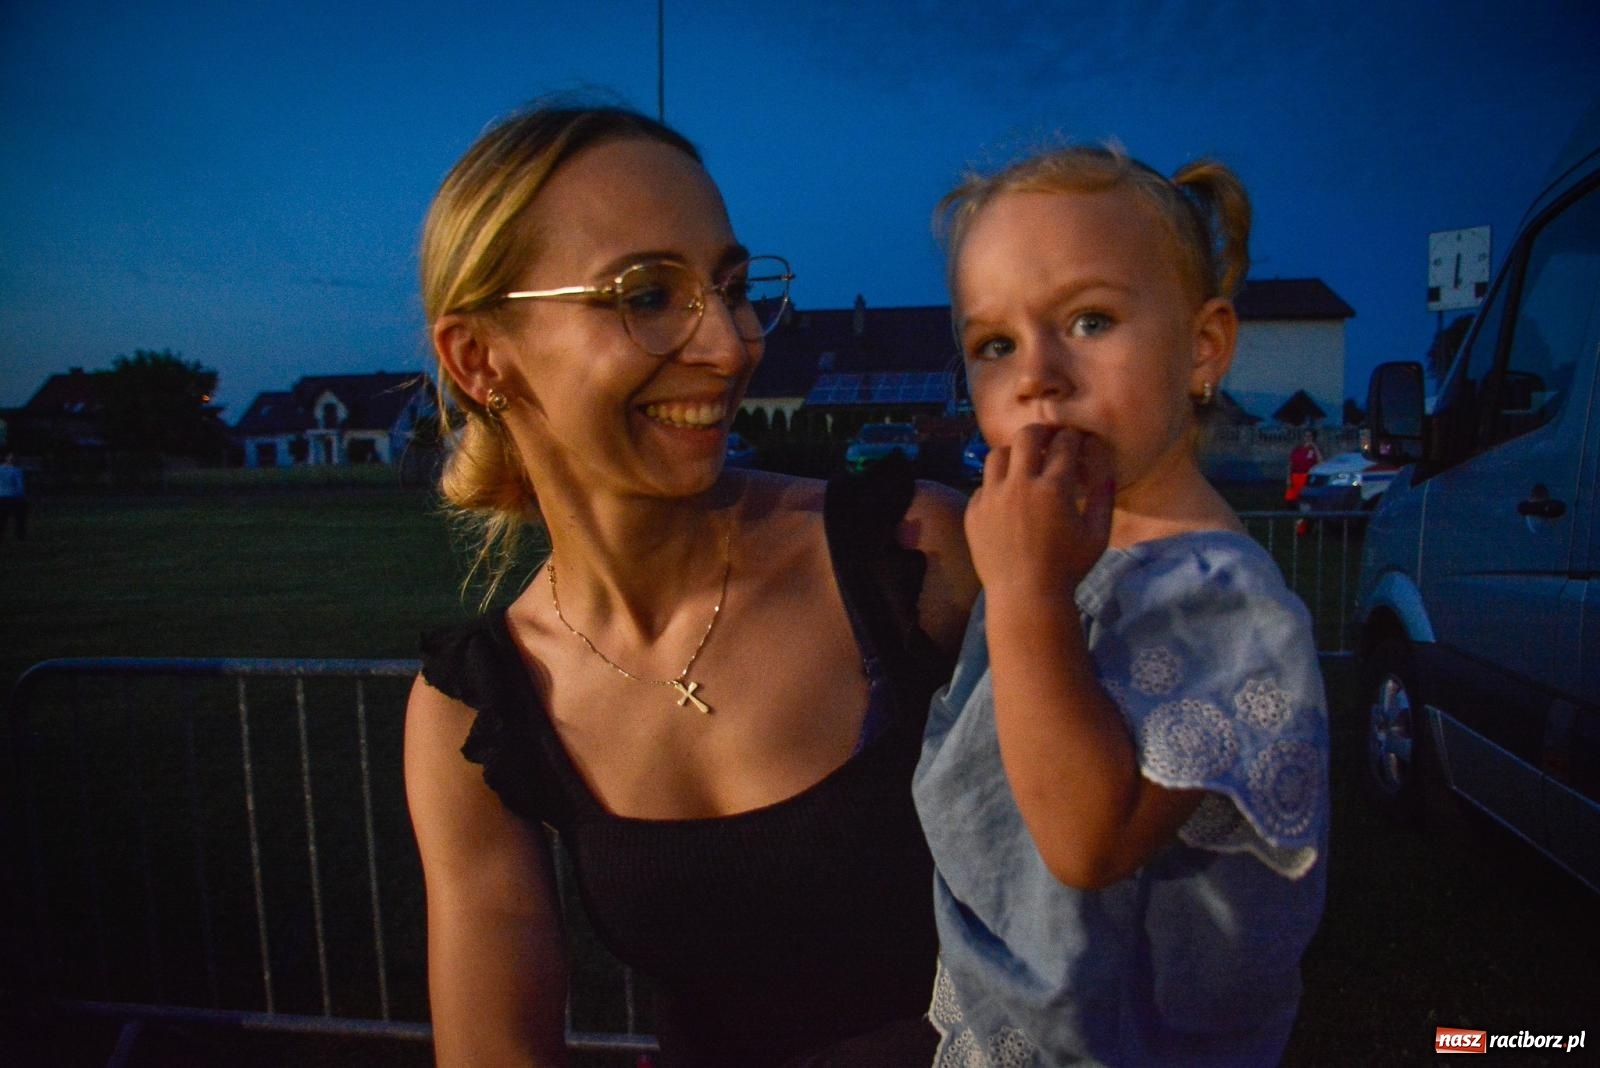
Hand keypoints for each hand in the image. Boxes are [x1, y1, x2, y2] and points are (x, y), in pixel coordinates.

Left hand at [965, 424, 1113, 601]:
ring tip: (1025, 465)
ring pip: (998, 454)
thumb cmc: (1068, 569)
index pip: (1064, 443)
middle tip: (1049, 440)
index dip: (1074, 436)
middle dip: (1041, 432)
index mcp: (1053, 488)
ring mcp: (991, 497)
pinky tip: (1009, 497)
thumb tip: (1104, 463)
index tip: (1077, 440)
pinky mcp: (974, 511)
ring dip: (1014, 454)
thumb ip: (1104, 495)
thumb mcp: (1097, 534)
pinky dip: (998, 484)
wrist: (1025, 597)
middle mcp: (1019, 485)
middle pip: (1026, 435)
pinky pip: (984, 484)